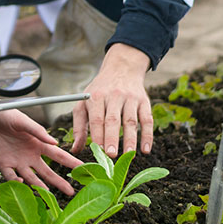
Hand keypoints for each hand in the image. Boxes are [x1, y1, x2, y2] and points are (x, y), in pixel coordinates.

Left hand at [0, 110, 83, 195]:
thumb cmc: (2, 113)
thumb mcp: (21, 120)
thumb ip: (37, 131)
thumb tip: (55, 141)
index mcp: (37, 143)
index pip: (57, 154)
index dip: (70, 162)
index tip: (82, 168)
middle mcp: (29, 154)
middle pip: (47, 171)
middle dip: (59, 181)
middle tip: (71, 191)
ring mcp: (16, 161)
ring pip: (31, 177)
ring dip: (39, 186)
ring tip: (48, 195)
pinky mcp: (1, 164)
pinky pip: (10, 176)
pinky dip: (15, 181)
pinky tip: (20, 183)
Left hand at [71, 44, 153, 158]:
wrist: (121, 68)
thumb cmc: (99, 91)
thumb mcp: (84, 102)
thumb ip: (79, 126)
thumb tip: (75, 149)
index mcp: (96, 96)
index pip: (97, 118)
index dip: (98, 135)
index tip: (98, 152)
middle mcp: (113, 96)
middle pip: (113, 120)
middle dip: (112, 138)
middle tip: (111, 156)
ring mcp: (130, 98)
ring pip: (131, 120)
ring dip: (130, 139)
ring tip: (129, 155)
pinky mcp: (144, 101)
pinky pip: (147, 119)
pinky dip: (147, 135)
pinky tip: (145, 149)